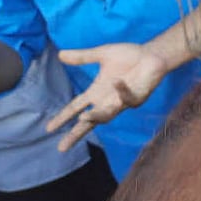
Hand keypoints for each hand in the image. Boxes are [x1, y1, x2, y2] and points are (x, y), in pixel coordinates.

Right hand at [46, 43, 169, 151]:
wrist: (151, 53)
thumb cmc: (128, 56)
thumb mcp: (102, 54)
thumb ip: (82, 57)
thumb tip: (60, 54)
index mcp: (96, 92)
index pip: (75, 107)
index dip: (63, 117)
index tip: (49, 128)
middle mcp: (107, 100)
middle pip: (88, 122)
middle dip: (75, 133)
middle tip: (62, 147)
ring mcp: (122, 101)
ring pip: (107, 115)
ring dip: (96, 116)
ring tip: (83, 118)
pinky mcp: (137, 98)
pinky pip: (128, 99)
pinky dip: (123, 92)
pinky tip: (118, 82)